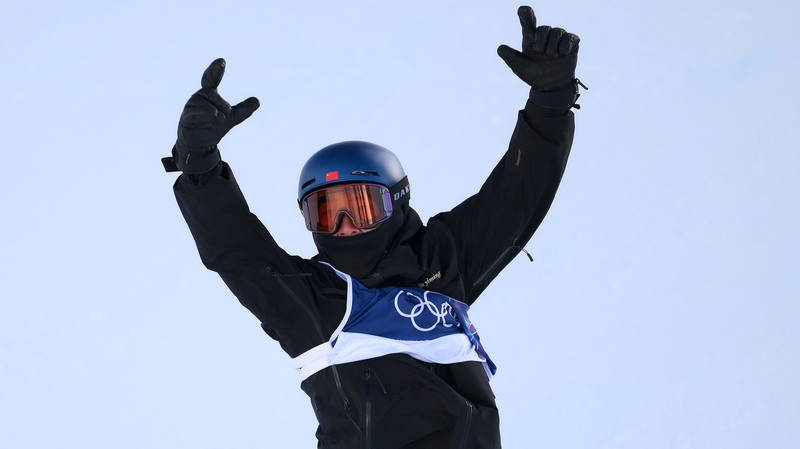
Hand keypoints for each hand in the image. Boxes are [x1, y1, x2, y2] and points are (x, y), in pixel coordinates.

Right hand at [172, 58, 259, 172]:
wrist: (201, 145)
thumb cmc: (213, 127)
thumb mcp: (232, 119)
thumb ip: (243, 110)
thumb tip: (257, 101)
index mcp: (209, 95)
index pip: (210, 79)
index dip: (215, 70)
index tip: (221, 61)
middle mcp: (199, 98)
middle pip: (209, 91)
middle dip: (220, 101)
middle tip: (229, 111)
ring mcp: (191, 106)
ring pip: (201, 99)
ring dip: (214, 108)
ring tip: (221, 118)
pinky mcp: (186, 116)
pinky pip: (193, 109)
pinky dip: (205, 111)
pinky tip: (215, 115)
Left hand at [497, 6, 579, 91]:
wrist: (551, 87)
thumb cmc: (534, 76)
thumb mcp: (521, 67)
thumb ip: (511, 57)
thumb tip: (499, 48)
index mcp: (531, 39)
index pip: (528, 22)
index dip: (526, 14)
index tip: (523, 9)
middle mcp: (545, 36)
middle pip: (544, 28)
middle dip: (542, 41)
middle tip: (541, 53)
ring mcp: (558, 39)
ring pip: (557, 31)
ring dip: (553, 45)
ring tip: (552, 56)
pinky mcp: (571, 44)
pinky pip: (571, 37)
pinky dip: (566, 45)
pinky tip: (562, 53)